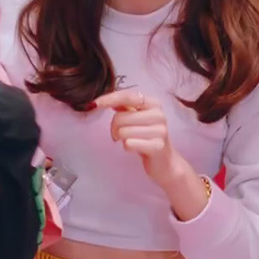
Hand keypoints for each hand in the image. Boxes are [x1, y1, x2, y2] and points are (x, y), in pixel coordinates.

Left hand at [94, 88, 207, 219]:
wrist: (165, 162)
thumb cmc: (147, 138)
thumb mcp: (138, 118)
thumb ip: (124, 107)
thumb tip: (105, 101)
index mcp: (153, 103)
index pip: (127, 96)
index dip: (108, 99)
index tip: (93, 105)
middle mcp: (158, 114)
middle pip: (120, 117)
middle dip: (114, 128)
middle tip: (119, 135)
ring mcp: (159, 130)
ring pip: (123, 131)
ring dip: (121, 139)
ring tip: (130, 141)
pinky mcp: (157, 146)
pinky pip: (129, 144)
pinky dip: (127, 147)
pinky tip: (136, 148)